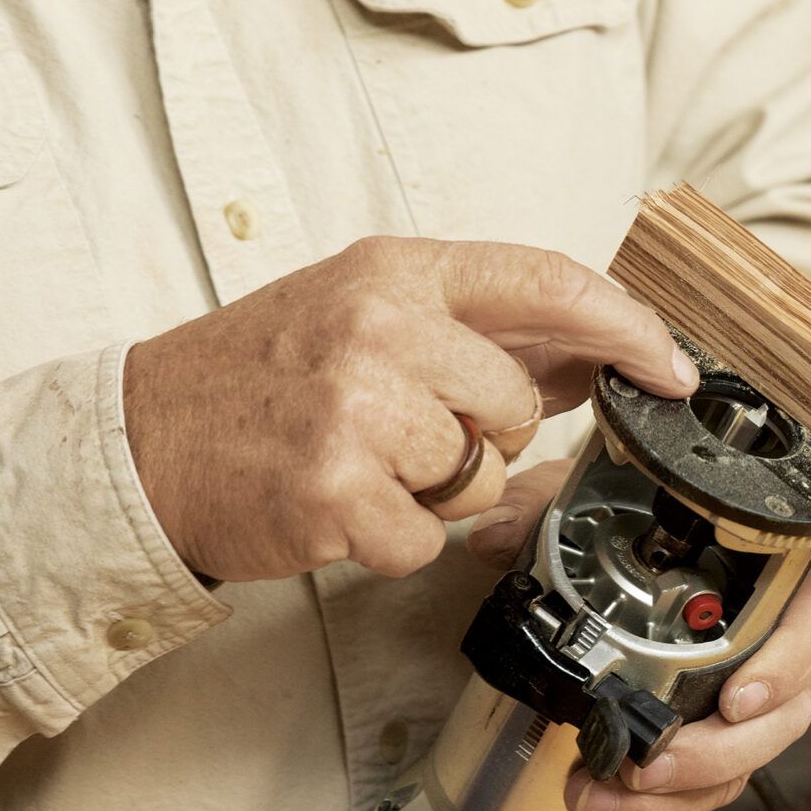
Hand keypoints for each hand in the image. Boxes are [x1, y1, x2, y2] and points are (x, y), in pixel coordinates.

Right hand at [124, 238, 695, 582]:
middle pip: (518, 405)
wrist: (140, 439)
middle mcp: (381, 328)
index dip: (628, 328)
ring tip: (360, 463)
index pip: (550, 282)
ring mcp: (358, 410)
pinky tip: (336, 505)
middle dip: (484, 436)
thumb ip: (476, 329)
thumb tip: (596, 359)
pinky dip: (387, 539)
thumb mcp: (365, 313)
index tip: (669, 367)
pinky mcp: (337, 491)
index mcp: (397, 270)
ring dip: (432, 491)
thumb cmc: (260, 377)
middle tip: (406, 432)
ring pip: (477, 475)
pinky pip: (423, 538)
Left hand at [471, 465, 810, 810]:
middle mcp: (764, 652)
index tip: (737, 698)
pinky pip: (698, 808)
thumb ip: (539, 508)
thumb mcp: (579, 503)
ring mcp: (735, 714)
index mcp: (762, 582)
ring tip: (597, 802)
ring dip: (669, 803)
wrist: (600, 572)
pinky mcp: (700, 760)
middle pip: (778, 720)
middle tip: (647, 767)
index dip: (789, 664)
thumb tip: (495, 537)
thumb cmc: (616, 529)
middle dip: (710, 758)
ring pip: (735, 773)